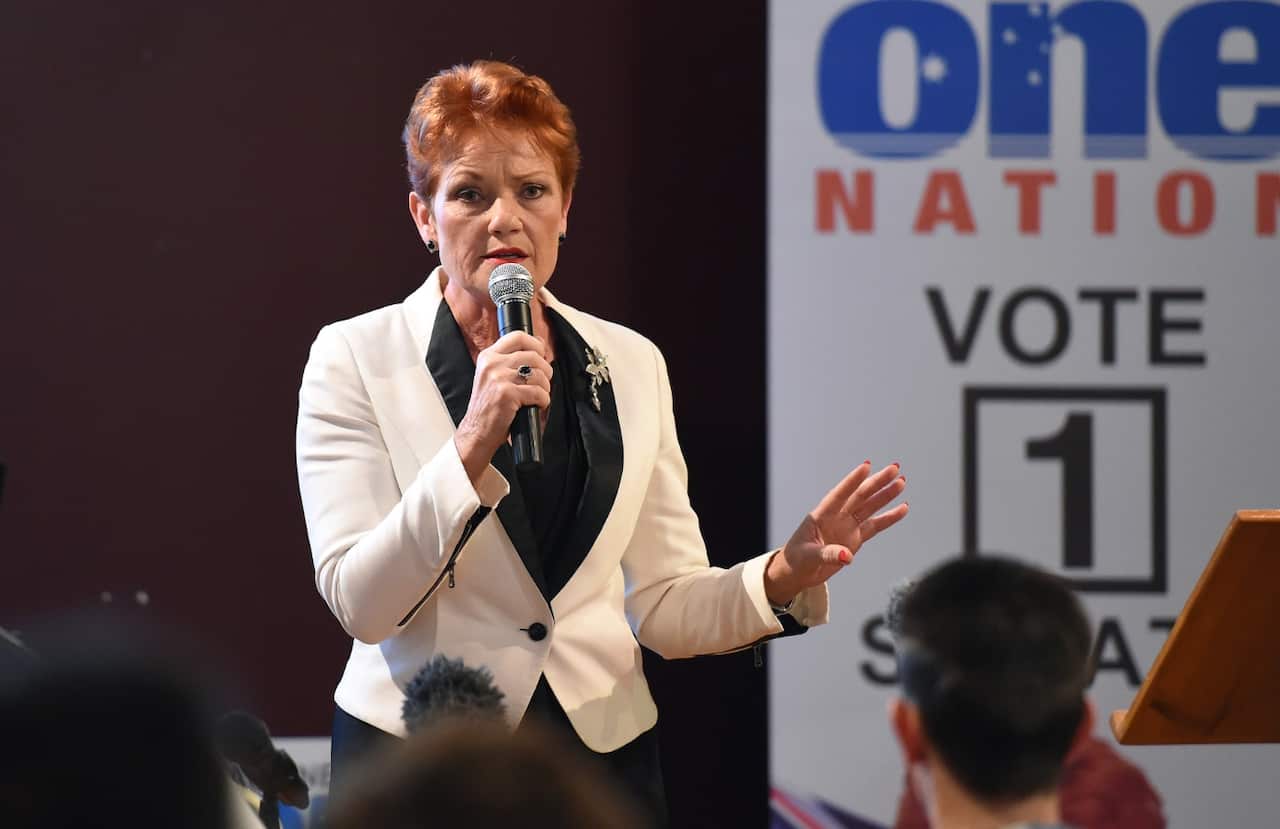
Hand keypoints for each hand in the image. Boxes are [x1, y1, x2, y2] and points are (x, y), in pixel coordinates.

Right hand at [454, 331, 551, 482]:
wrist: (477, 431)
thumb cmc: (488, 406)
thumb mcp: (493, 376)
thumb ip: (511, 360)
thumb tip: (539, 345)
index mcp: (489, 356)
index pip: (518, 336)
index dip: (536, 344)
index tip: (542, 355)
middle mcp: (492, 364)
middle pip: (534, 356)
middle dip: (545, 371)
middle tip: (542, 383)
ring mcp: (499, 378)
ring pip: (539, 374)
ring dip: (545, 388)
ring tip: (537, 397)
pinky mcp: (507, 394)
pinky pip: (538, 393)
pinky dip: (543, 401)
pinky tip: (536, 405)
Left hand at [765, 461, 908, 605]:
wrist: (798, 571)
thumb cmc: (796, 559)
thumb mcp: (808, 556)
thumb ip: (827, 554)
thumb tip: (847, 556)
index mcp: (821, 515)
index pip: (839, 494)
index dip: (852, 481)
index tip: (866, 467)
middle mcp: (837, 516)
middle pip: (860, 496)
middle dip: (877, 482)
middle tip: (894, 469)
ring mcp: (847, 526)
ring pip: (869, 507)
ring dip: (885, 495)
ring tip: (901, 482)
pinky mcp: (855, 538)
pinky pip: (875, 526)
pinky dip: (888, 518)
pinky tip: (902, 508)